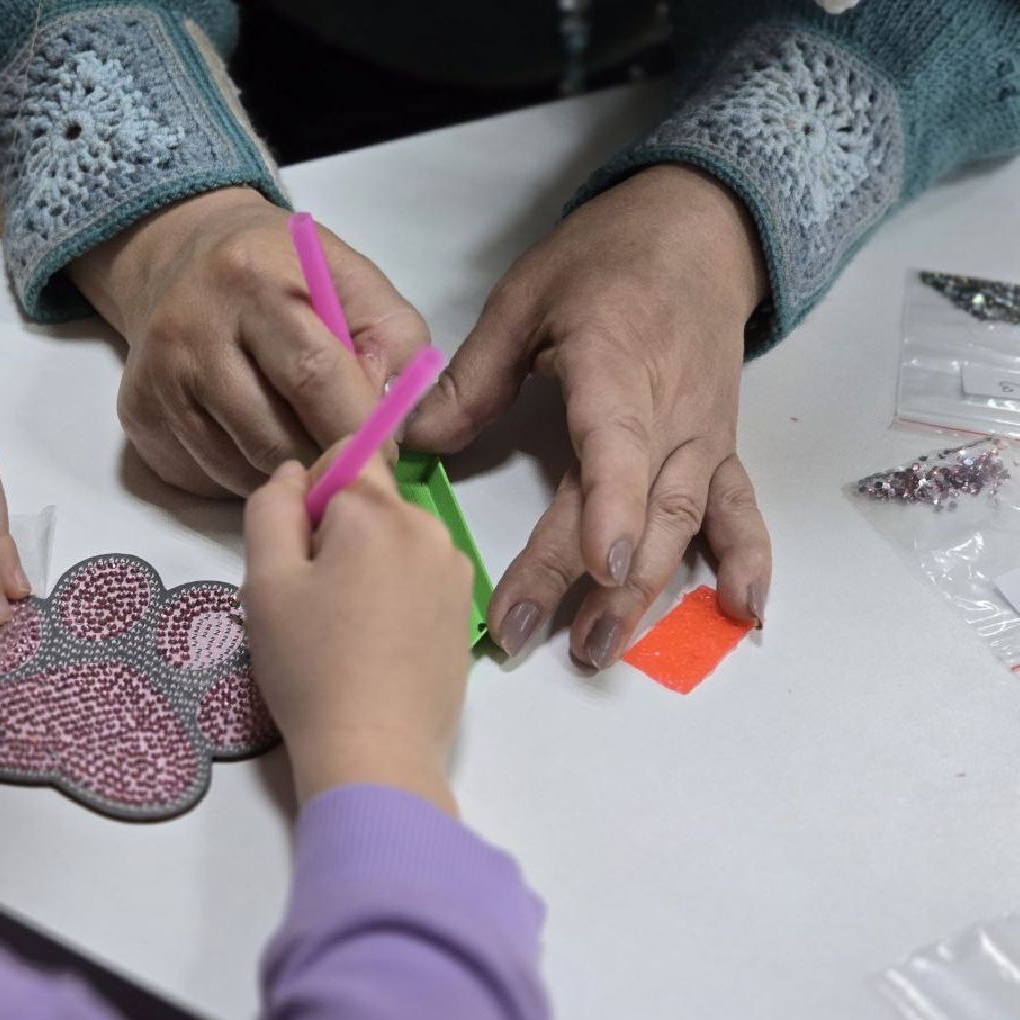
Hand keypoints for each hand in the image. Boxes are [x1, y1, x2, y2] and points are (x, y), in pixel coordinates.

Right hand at [69, 187, 429, 496]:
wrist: (181, 256)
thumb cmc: (283, 274)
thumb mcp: (352, 280)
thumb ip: (392, 342)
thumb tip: (394, 423)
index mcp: (254, 280)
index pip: (314, 375)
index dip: (358, 429)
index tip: (387, 456)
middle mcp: (192, 329)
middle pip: (274, 436)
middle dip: (323, 462)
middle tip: (349, 462)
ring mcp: (158, 379)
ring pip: (240, 469)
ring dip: (285, 473)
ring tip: (301, 438)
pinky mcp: (138, 419)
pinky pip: (207, 478)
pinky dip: (244, 475)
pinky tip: (253, 438)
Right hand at [241, 459, 472, 813]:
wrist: (375, 753)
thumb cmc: (310, 666)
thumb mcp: (265, 581)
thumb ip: (271, 508)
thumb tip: (295, 473)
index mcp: (380, 511)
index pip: (346, 453)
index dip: (312, 492)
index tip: (297, 549)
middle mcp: (430, 527)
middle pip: (372, 501)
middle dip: (336, 532)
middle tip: (308, 600)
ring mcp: (455, 572)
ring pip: (394, 540)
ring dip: (364, 564)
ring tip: (339, 629)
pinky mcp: (463, 613)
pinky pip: (418, 577)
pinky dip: (393, 595)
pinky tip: (373, 646)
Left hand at [407, 164, 772, 665]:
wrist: (697, 232)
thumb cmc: (605, 261)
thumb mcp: (525, 299)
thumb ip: (473, 377)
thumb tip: (413, 442)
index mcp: (615, 366)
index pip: (615, 448)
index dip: (609, 508)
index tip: (598, 565)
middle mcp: (668, 412)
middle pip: (632, 508)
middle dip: (584, 581)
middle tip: (527, 636)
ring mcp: (700, 436)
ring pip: (679, 523)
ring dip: (643, 591)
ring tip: (598, 648)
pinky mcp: (718, 449)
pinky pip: (737, 508)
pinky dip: (746, 557)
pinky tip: (742, 610)